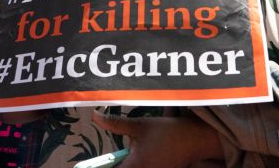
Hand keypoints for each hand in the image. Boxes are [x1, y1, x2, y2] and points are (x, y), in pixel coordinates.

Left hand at [92, 111, 221, 167]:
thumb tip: (95, 116)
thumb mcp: (139, 125)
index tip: (83, 166)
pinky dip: (135, 166)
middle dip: (112, 167)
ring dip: (125, 166)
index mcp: (135, 166)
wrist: (195, 139)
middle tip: (103, 161)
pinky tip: (138, 158)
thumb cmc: (167, 131)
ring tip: (123, 158)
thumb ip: (115, 124)